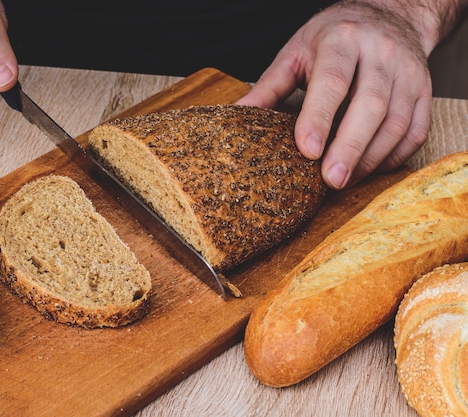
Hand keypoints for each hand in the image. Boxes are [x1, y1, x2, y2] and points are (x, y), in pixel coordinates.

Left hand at [237, 1, 435, 188]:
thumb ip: (269, 85)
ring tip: (344, 181)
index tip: (308, 151)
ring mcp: (409, 72)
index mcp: (341, 40)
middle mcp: (380, 53)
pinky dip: (393, 156)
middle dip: (349, 147)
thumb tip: (237, 115)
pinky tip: (370, 170)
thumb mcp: (296, 52)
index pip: (332, 81)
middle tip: (330, 180)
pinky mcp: (425, 91)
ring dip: (370, 158)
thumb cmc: (334, 37)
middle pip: (370, 105)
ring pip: (397, 122)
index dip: (320, 117)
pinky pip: (416, 130)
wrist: (389, 15)